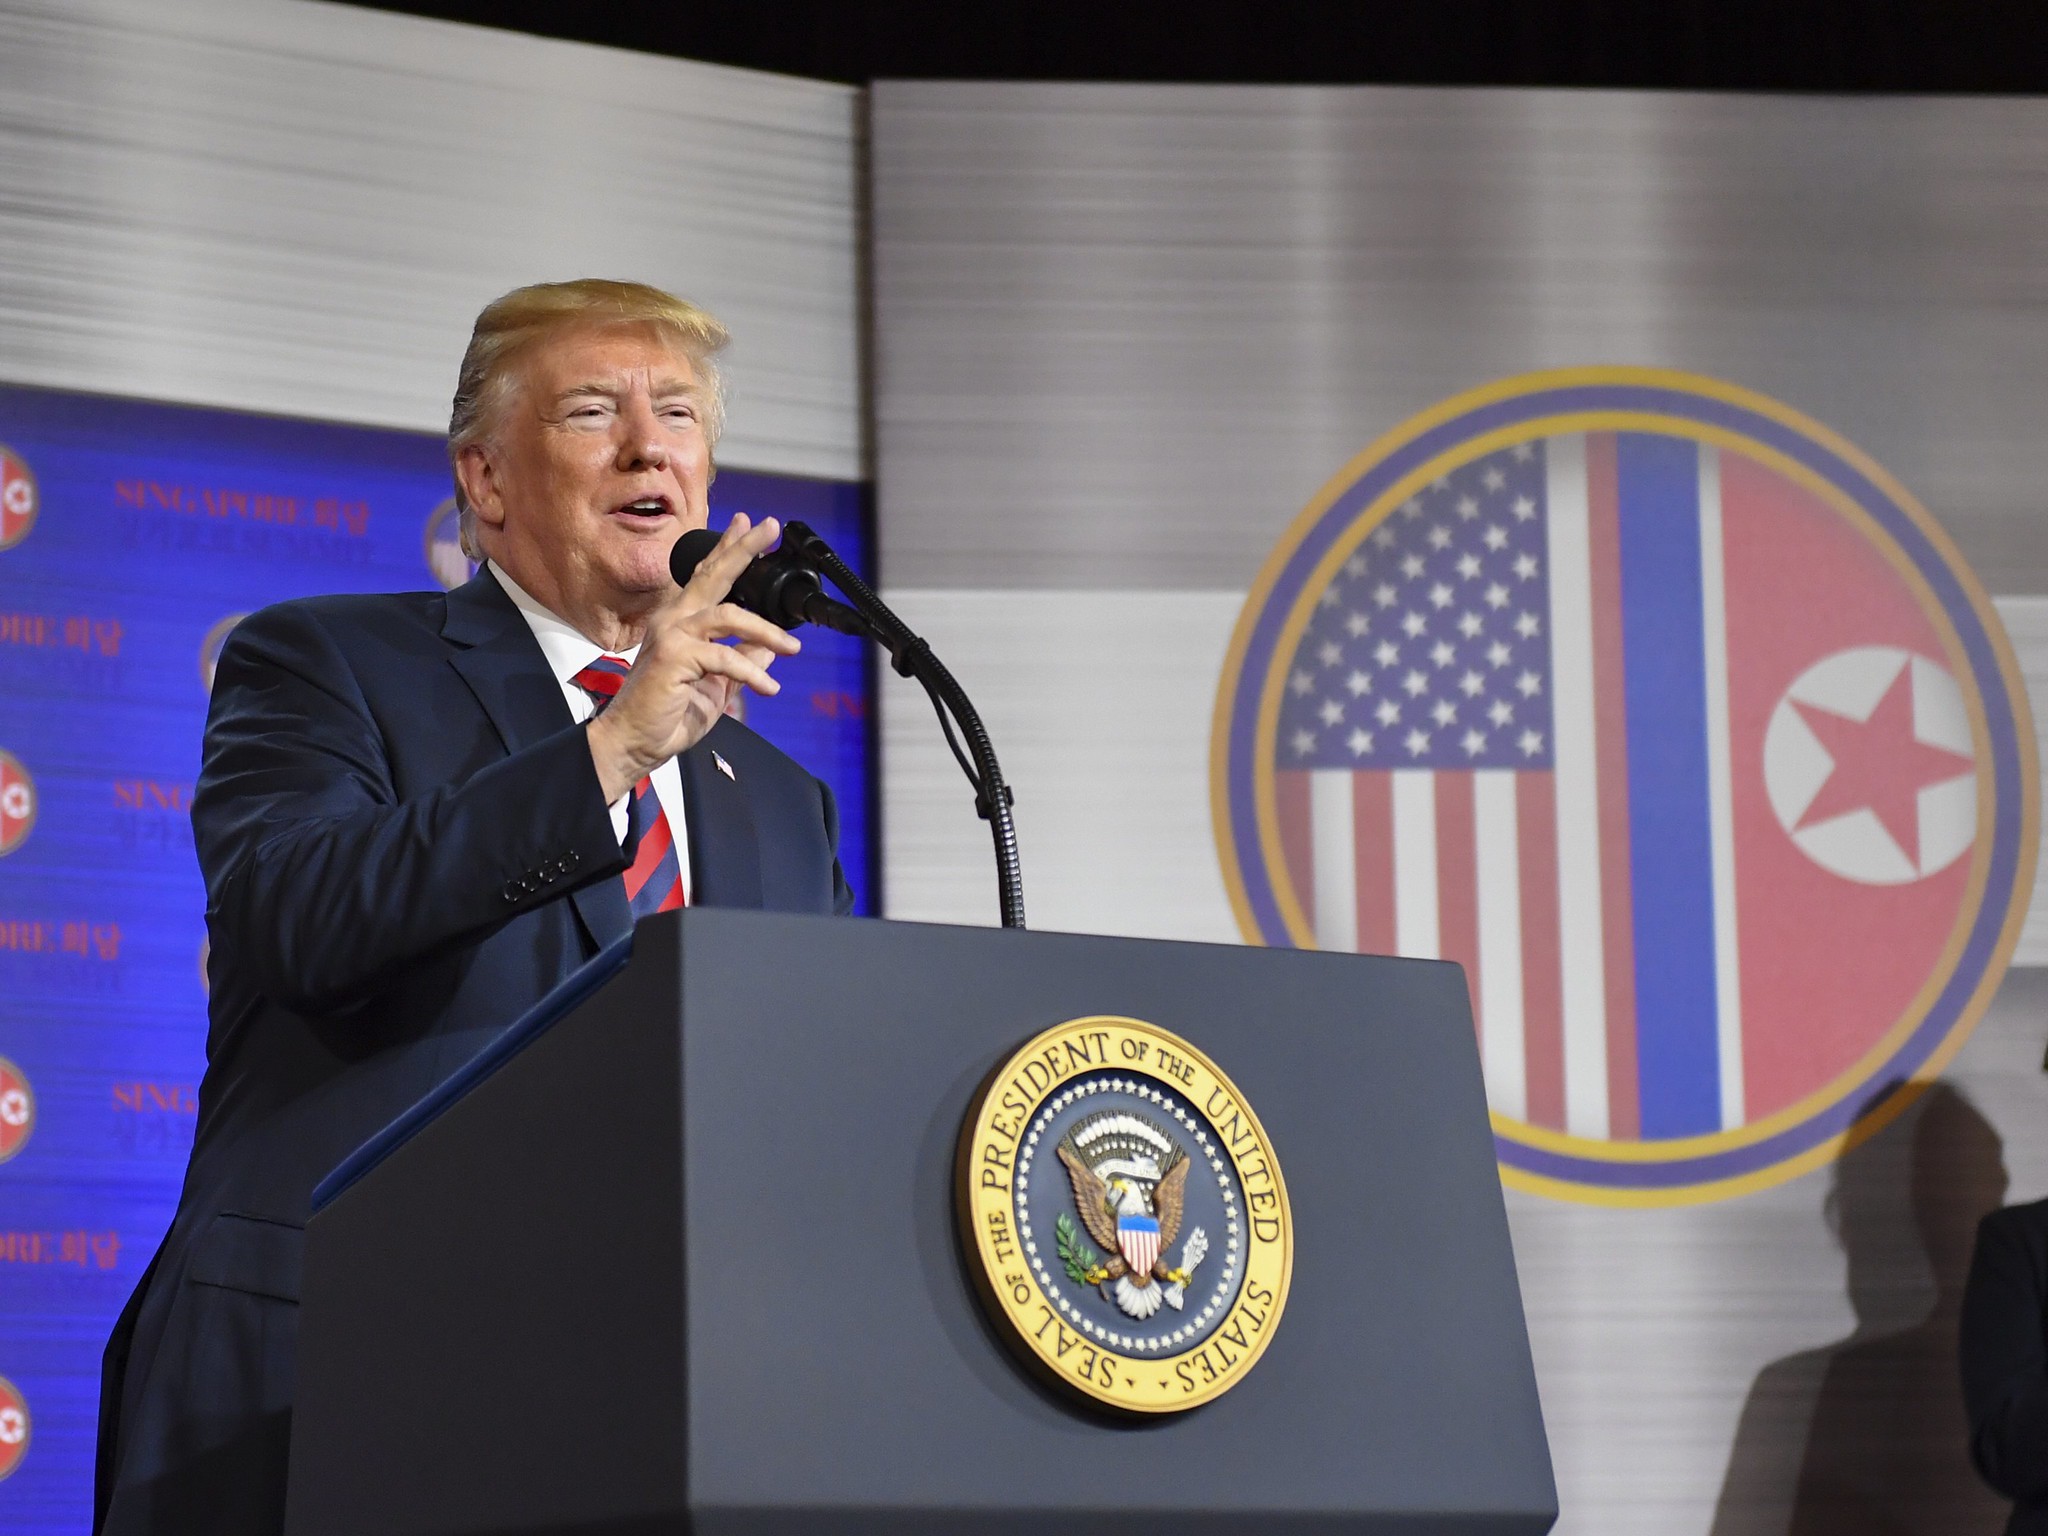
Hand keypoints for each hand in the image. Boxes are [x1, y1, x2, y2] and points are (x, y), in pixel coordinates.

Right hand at [584, 514, 798, 800]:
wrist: (635, 742)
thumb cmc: (669, 715)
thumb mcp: (718, 685)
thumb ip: (743, 661)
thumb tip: (771, 647)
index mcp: (680, 620)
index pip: (706, 575)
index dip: (728, 549)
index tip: (749, 525)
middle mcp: (673, 619)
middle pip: (713, 574)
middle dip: (744, 549)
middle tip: (770, 526)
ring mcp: (671, 634)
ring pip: (728, 616)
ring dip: (766, 631)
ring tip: (792, 648)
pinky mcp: (674, 656)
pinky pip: (725, 657)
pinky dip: (751, 673)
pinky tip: (767, 688)